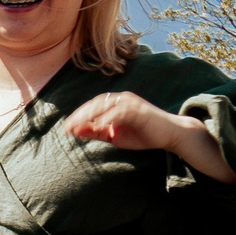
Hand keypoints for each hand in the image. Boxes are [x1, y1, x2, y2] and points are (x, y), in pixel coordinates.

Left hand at [66, 91, 230, 178]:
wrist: (169, 135)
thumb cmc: (142, 135)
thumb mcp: (115, 136)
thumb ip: (97, 132)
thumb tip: (76, 132)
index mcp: (115, 103)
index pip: (92, 106)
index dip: (78, 116)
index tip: (66, 129)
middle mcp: (121, 99)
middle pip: (95, 104)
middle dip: (79, 116)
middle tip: (67, 128)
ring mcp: (130, 102)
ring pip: (104, 105)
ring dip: (89, 116)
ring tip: (77, 127)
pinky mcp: (138, 109)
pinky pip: (119, 112)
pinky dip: (107, 118)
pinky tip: (98, 127)